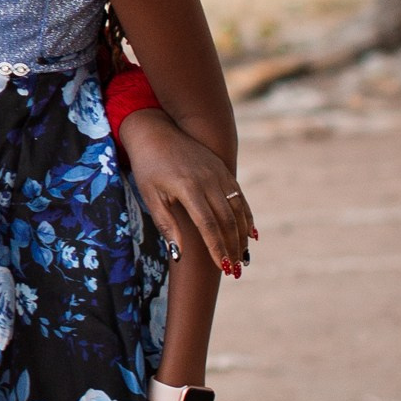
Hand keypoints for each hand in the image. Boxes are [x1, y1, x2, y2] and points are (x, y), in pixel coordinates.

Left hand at [116, 107, 254, 276]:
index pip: (208, 225)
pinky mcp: (223, 170)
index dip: (217, 248)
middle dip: (233, 247)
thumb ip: (166, 224)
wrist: (156, 131)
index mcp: (189, 187)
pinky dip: (246, 217)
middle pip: (227, 220)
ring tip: (243, 257)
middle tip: (236, 270)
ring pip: (237, 209)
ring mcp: (219, 173)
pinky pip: (239, 197)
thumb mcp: (150, 196)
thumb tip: (179, 255)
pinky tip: (250, 234)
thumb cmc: (149, 167)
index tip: (223, 268)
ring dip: (242, 235)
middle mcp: (209, 180)